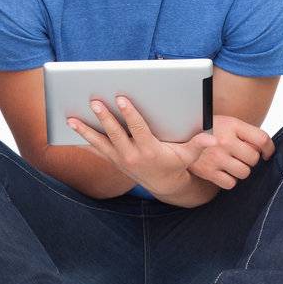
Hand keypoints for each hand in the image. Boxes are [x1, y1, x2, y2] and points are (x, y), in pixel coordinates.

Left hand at [67, 95, 217, 196]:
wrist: (164, 185)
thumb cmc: (176, 163)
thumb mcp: (188, 155)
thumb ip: (198, 145)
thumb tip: (212, 137)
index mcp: (150, 150)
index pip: (138, 128)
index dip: (129, 113)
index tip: (121, 98)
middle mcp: (131, 155)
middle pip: (115, 133)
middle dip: (104, 117)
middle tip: (94, 101)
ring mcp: (119, 158)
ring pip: (99, 142)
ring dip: (85, 130)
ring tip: (71, 118)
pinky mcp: (112, 159)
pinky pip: (95, 148)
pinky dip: (84, 138)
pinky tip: (71, 127)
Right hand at [188, 114, 274, 189]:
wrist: (177, 137)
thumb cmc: (206, 130)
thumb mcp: (226, 123)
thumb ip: (245, 133)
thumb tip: (265, 149)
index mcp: (231, 125)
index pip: (262, 139)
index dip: (269, 149)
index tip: (266, 153)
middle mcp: (224, 141)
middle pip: (254, 158)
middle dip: (249, 159)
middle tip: (238, 155)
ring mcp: (216, 157)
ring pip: (244, 172)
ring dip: (239, 170)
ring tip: (229, 163)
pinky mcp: (207, 171)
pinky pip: (230, 183)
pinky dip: (228, 180)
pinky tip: (222, 172)